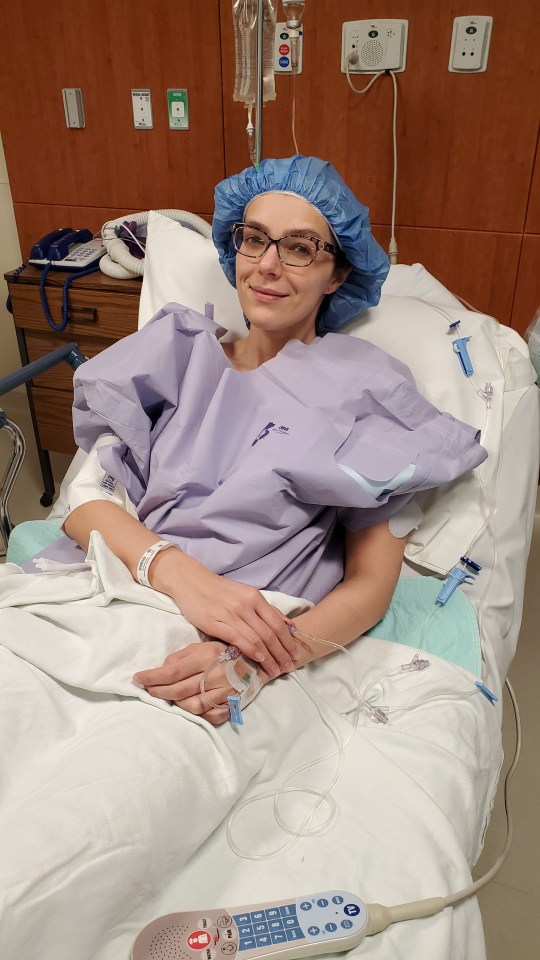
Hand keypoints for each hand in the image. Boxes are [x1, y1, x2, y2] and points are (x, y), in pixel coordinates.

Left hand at [133, 641, 268, 724]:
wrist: (260, 662)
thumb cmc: (228, 651)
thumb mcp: (205, 645)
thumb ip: (183, 656)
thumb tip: (163, 668)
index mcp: (207, 657)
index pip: (172, 671)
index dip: (152, 677)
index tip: (137, 678)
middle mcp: (215, 676)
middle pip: (178, 691)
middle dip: (158, 692)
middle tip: (147, 690)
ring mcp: (224, 693)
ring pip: (191, 706)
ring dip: (175, 703)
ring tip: (167, 697)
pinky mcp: (232, 705)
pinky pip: (209, 716)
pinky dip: (196, 714)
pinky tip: (188, 706)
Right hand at [152, 551, 298, 677]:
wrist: (192, 582)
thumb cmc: (219, 591)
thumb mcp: (246, 594)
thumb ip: (266, 609)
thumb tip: (289, 625)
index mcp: (255, 597)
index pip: (278, 623)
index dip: (289, 641)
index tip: (295, 655)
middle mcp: (246, 604)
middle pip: (270, 633)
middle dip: (282, 653)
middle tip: (289, 667)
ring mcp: (232, 613)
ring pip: (257, 638)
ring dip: (269, 657)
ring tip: (276, 670)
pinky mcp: (216, 622)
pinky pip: (238, 638)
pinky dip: (250, 650)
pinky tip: (258, 660)